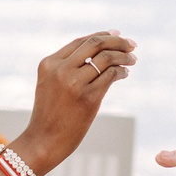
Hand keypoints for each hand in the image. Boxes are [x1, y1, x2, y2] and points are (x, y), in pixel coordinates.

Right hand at [13, 32, 134, 175]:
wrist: (43, 141)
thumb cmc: (50, 114)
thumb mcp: (50, 84)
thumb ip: (67, 67)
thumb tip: (100, 53)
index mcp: (49, 64)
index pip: (80, 42)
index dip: (101, 35)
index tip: (117, 34)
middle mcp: (60, 70)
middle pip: (95, 44)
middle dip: (117, 41)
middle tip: (132, 43)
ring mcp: (74, 83)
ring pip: (106, 58)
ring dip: (123, 56)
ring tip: (132, 59)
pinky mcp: (88, 98)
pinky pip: (111, 75)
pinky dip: (121, 71)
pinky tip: (125, 73)